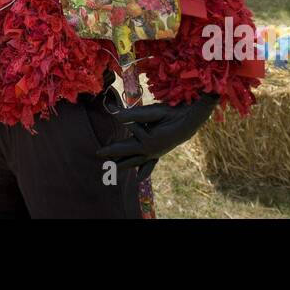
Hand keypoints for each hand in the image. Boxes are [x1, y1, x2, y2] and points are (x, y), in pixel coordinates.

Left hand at [96, 91, 218, 178]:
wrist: (191, 121)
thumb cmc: (172, 114)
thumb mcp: (153, 112)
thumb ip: (134, 115)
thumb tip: (115, 114)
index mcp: (148, 142)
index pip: (124, 146)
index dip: (112, 143)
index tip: (100, 142)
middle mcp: (150, 151)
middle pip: (128, 156)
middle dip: (113, 157)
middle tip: (99, 157)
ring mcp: (155, 153)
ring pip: (137, 161)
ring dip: (124, 164)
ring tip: (113, 168)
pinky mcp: (160, 151)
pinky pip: (149, 163)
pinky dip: (143, 169)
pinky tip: (139, 177)